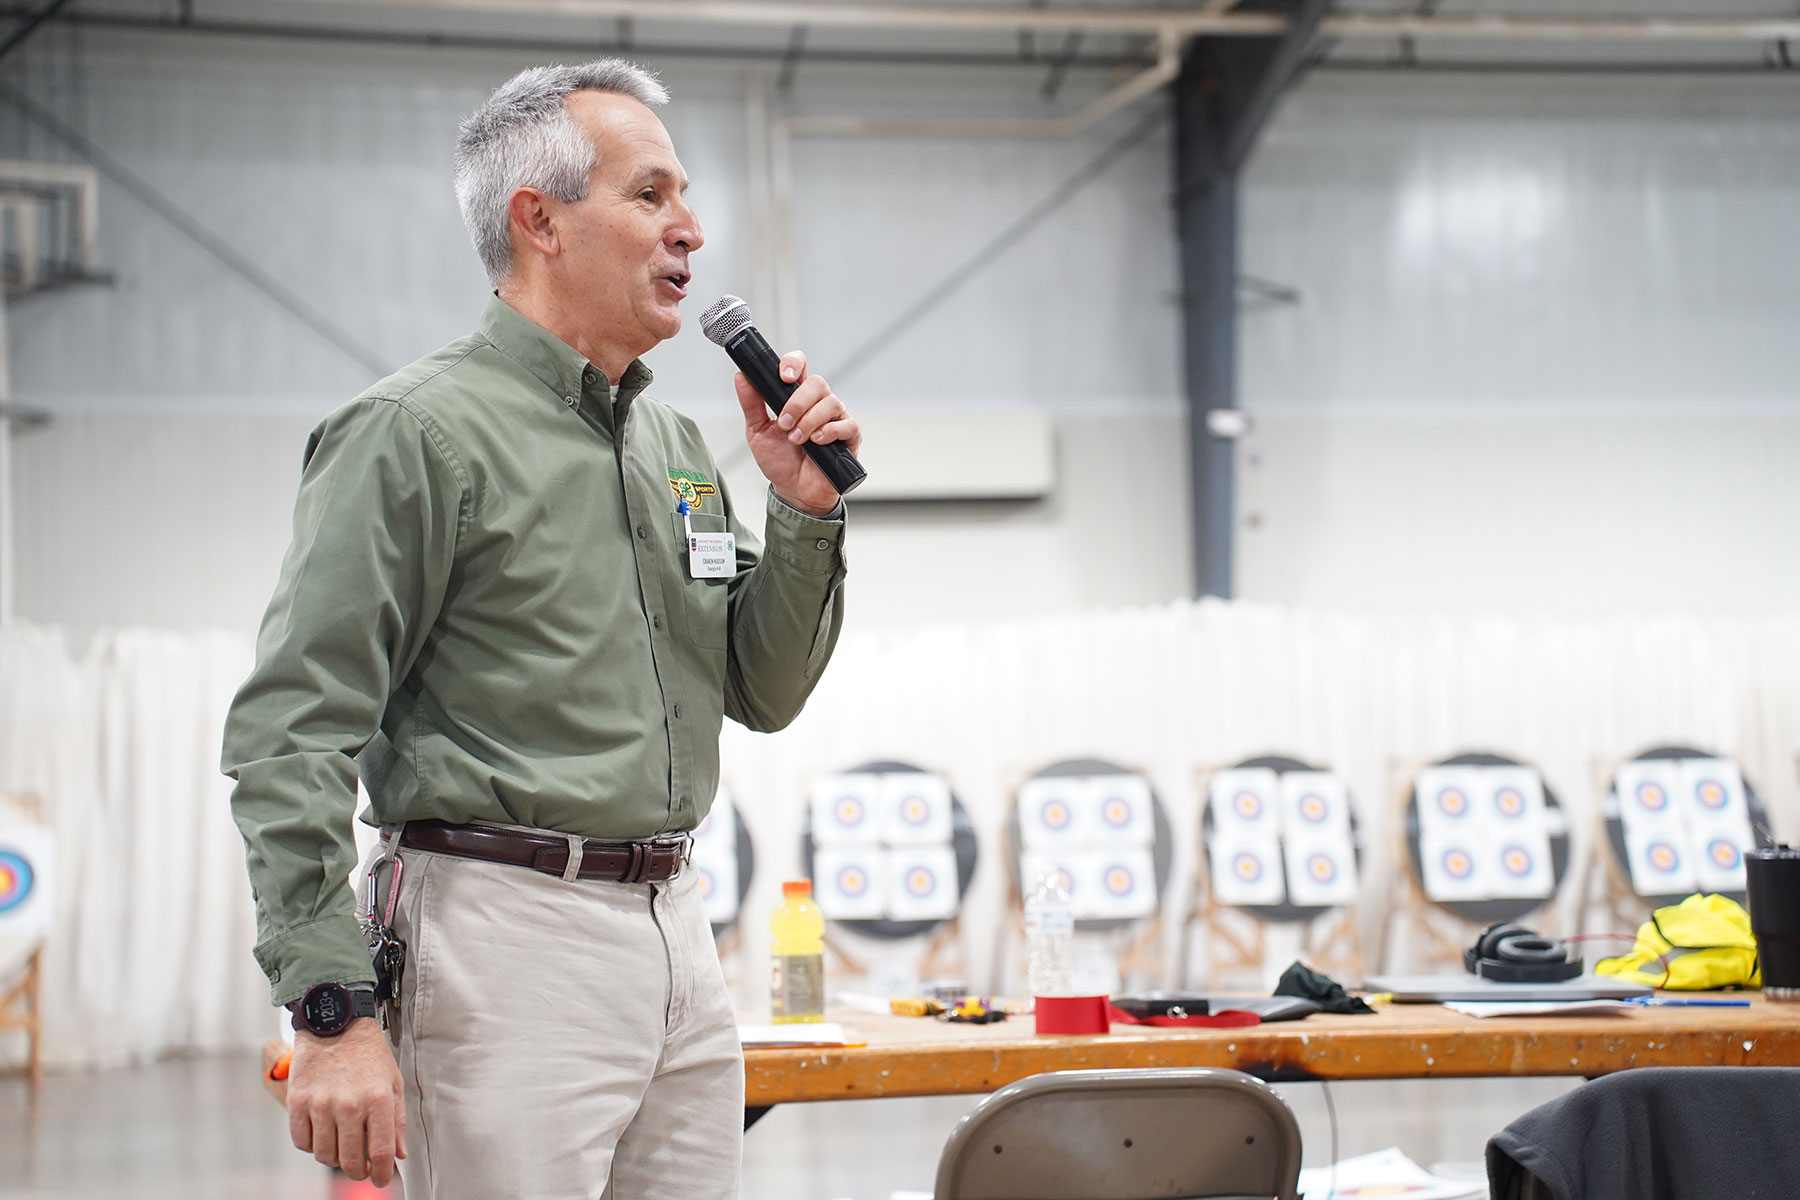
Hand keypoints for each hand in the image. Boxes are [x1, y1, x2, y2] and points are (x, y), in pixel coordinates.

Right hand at [287, 1019, 406, 1184]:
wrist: (336, 1024)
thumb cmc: (368, 1053)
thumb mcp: (393, 1082)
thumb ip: (397, 1120)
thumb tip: (399, 1154)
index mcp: (378, 1100)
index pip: (380, 1152)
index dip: (381, 1174)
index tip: (381, 1179)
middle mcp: (349, 1104)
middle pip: (351, 1160)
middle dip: (358, 1172)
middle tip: (361, 1170)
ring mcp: (321, 1104)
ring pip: (325, 1154)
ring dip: (334, 1158)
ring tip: (341, 1147)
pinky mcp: (298, 1101)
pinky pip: (302, 1141)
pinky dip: (312, 1145)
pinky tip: (322, 1135)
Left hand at [734, 350, 860, 516]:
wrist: (793, 491)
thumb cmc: (779, 461)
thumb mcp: (757, 431)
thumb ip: (751, 404)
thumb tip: (741, 377)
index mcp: (796, 396)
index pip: (800, 366)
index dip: (794, 364)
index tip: (784, 377)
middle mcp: (818, 403)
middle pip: (817, 383)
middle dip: (797, 403)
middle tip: (784, 424)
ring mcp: (835, 419)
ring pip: (831, 402)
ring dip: (809, 421)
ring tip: (797, 440)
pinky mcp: (850, 437)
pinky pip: (847, 424)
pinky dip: (830, 432)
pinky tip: (817, 443)